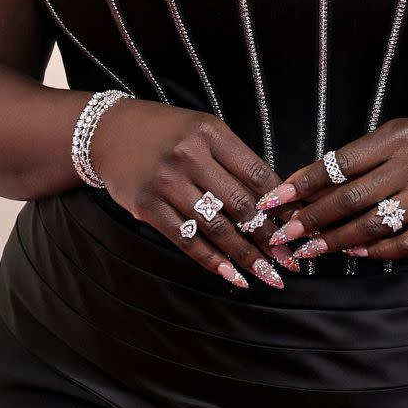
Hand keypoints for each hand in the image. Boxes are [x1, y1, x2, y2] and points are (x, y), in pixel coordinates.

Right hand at [92, 98, 300, 288]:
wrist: (107, 131)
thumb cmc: (167, 133)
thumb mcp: (204, 131)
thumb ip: (235, 161)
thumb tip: (275, 202)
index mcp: (211, 133)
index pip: (257, 174)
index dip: (282, 205)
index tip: (299, 227)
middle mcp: (189, 156)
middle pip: (240, 204)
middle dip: (271, 237)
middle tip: (291, 261)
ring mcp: (166, 182)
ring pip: (216, 227)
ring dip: (246, 256)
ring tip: (270, 275)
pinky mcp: (147, 207)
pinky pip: (185, 240)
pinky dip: (212, 261)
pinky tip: (233, 276)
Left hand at [257, 118, 407, 260]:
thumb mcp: (397, 135)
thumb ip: (359, 157)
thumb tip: (310, 184)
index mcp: (395, 138)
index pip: (338, 164)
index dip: (302, 183)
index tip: (274, 199)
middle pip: (351, 197)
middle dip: (312, 218)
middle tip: (284, 234)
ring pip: (374, 224)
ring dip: (337, 240)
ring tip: (310, 249)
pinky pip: (405, 243)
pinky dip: (377, 251)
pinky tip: (356, 253)